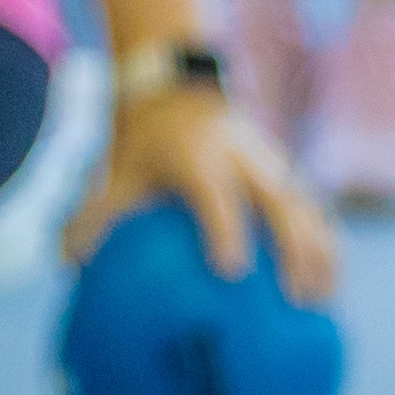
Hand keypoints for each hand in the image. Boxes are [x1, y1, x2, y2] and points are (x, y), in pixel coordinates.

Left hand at [64, 87, 342, 305]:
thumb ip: (96, 215)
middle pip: (280, 202)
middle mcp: (243, 158)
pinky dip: (324, 247)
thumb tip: (66, 265)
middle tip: (296, 298)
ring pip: (306, 208)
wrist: (183, 91)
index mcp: (199, 157)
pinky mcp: (286, 174)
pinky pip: (312, 211)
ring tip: (324, 303)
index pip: (217, 194)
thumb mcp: (118, 173)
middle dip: (294, 248)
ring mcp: (271, 164)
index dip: (226, 228)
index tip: (233, 270)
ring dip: (320, 252)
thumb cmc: (145, 145)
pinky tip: (327, 291)